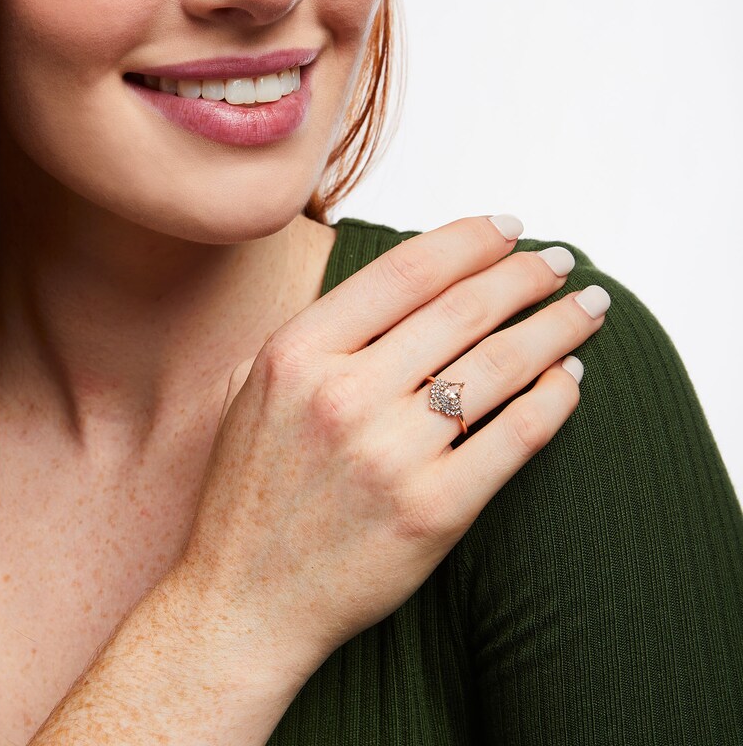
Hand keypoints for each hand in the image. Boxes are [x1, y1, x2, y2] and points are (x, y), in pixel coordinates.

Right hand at [175, 215, 607, 665]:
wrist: (242, 600)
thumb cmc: (248, 495)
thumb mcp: (251, 392)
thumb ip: (314, 336)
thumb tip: (398, 292)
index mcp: (297, 354)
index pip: (406, 270)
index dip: (470, 240)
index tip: (507, 228)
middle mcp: (344, 395)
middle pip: (465, 308)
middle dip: (527, 274)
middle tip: (560, 263)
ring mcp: (391, 456)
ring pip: (502, 365)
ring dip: (558, 326)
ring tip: (587, 309)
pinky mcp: (433, 511)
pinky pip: (517, 435)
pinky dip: (555, 398)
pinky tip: (569, 377)